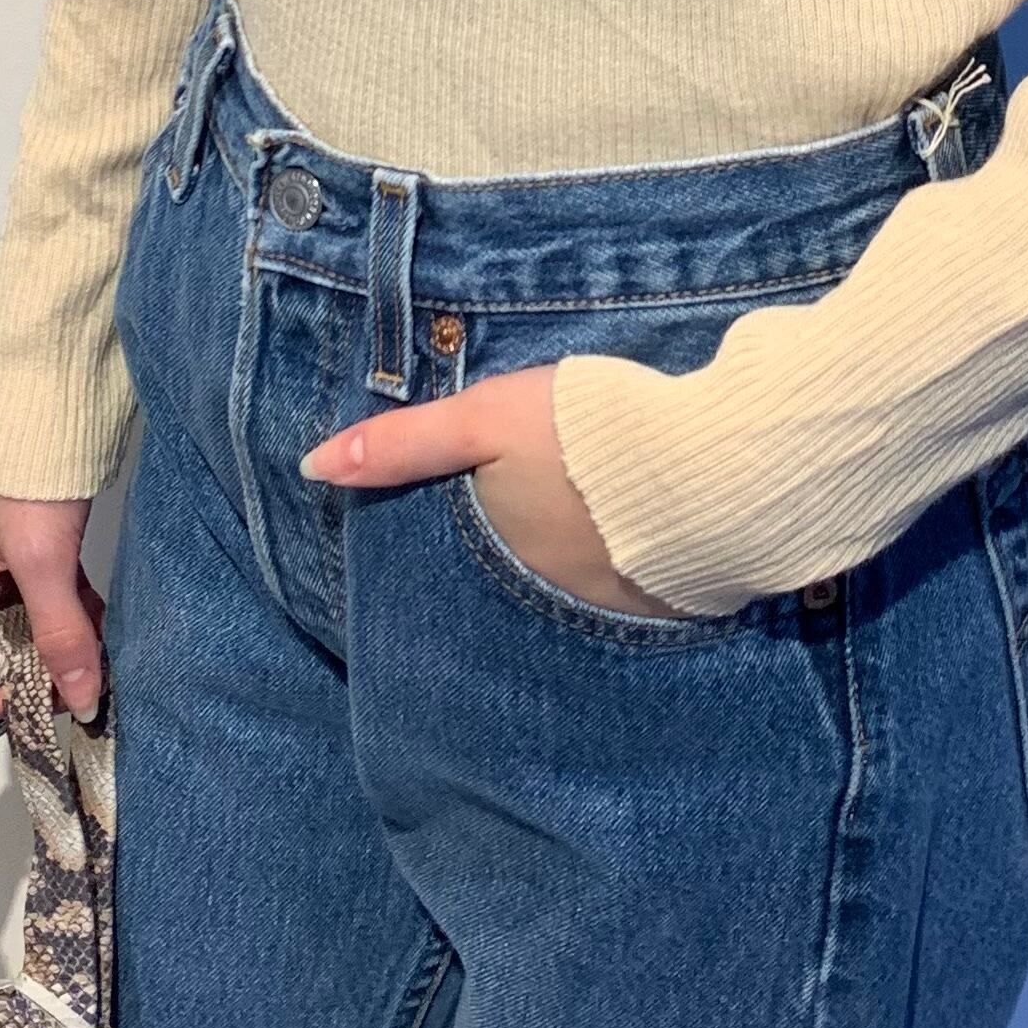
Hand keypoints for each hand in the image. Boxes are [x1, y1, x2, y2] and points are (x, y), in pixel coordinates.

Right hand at [0, 471, 104, 716]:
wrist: (51, 398)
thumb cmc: (26, 478)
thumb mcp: (42, 559)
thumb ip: (60, 629)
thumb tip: (82, 696)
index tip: (37, 704)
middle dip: (32, 671)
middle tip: (81, 687)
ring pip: (25, 620)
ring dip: (59, 642)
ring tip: (102, 665)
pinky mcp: (34, 540)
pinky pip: (49, 592)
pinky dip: (74, 611)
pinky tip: (106, 627)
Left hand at [300, 363, 688, 618]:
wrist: (713, 465)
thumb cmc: (587, 434)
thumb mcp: (486, 419)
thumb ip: (405, 444)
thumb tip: (314, 466)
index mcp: (499, 557)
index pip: (453, 566)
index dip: (450, 547)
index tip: (455, 529)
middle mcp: (547, 600)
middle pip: (515, 581)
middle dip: (514, 561)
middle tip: (527, 521)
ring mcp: (612, 609)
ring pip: (573, 589)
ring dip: (574, 561)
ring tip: (582, 523)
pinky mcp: (673, 602)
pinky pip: (633, 590)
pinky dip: (628, 564)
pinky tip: (642, 533)